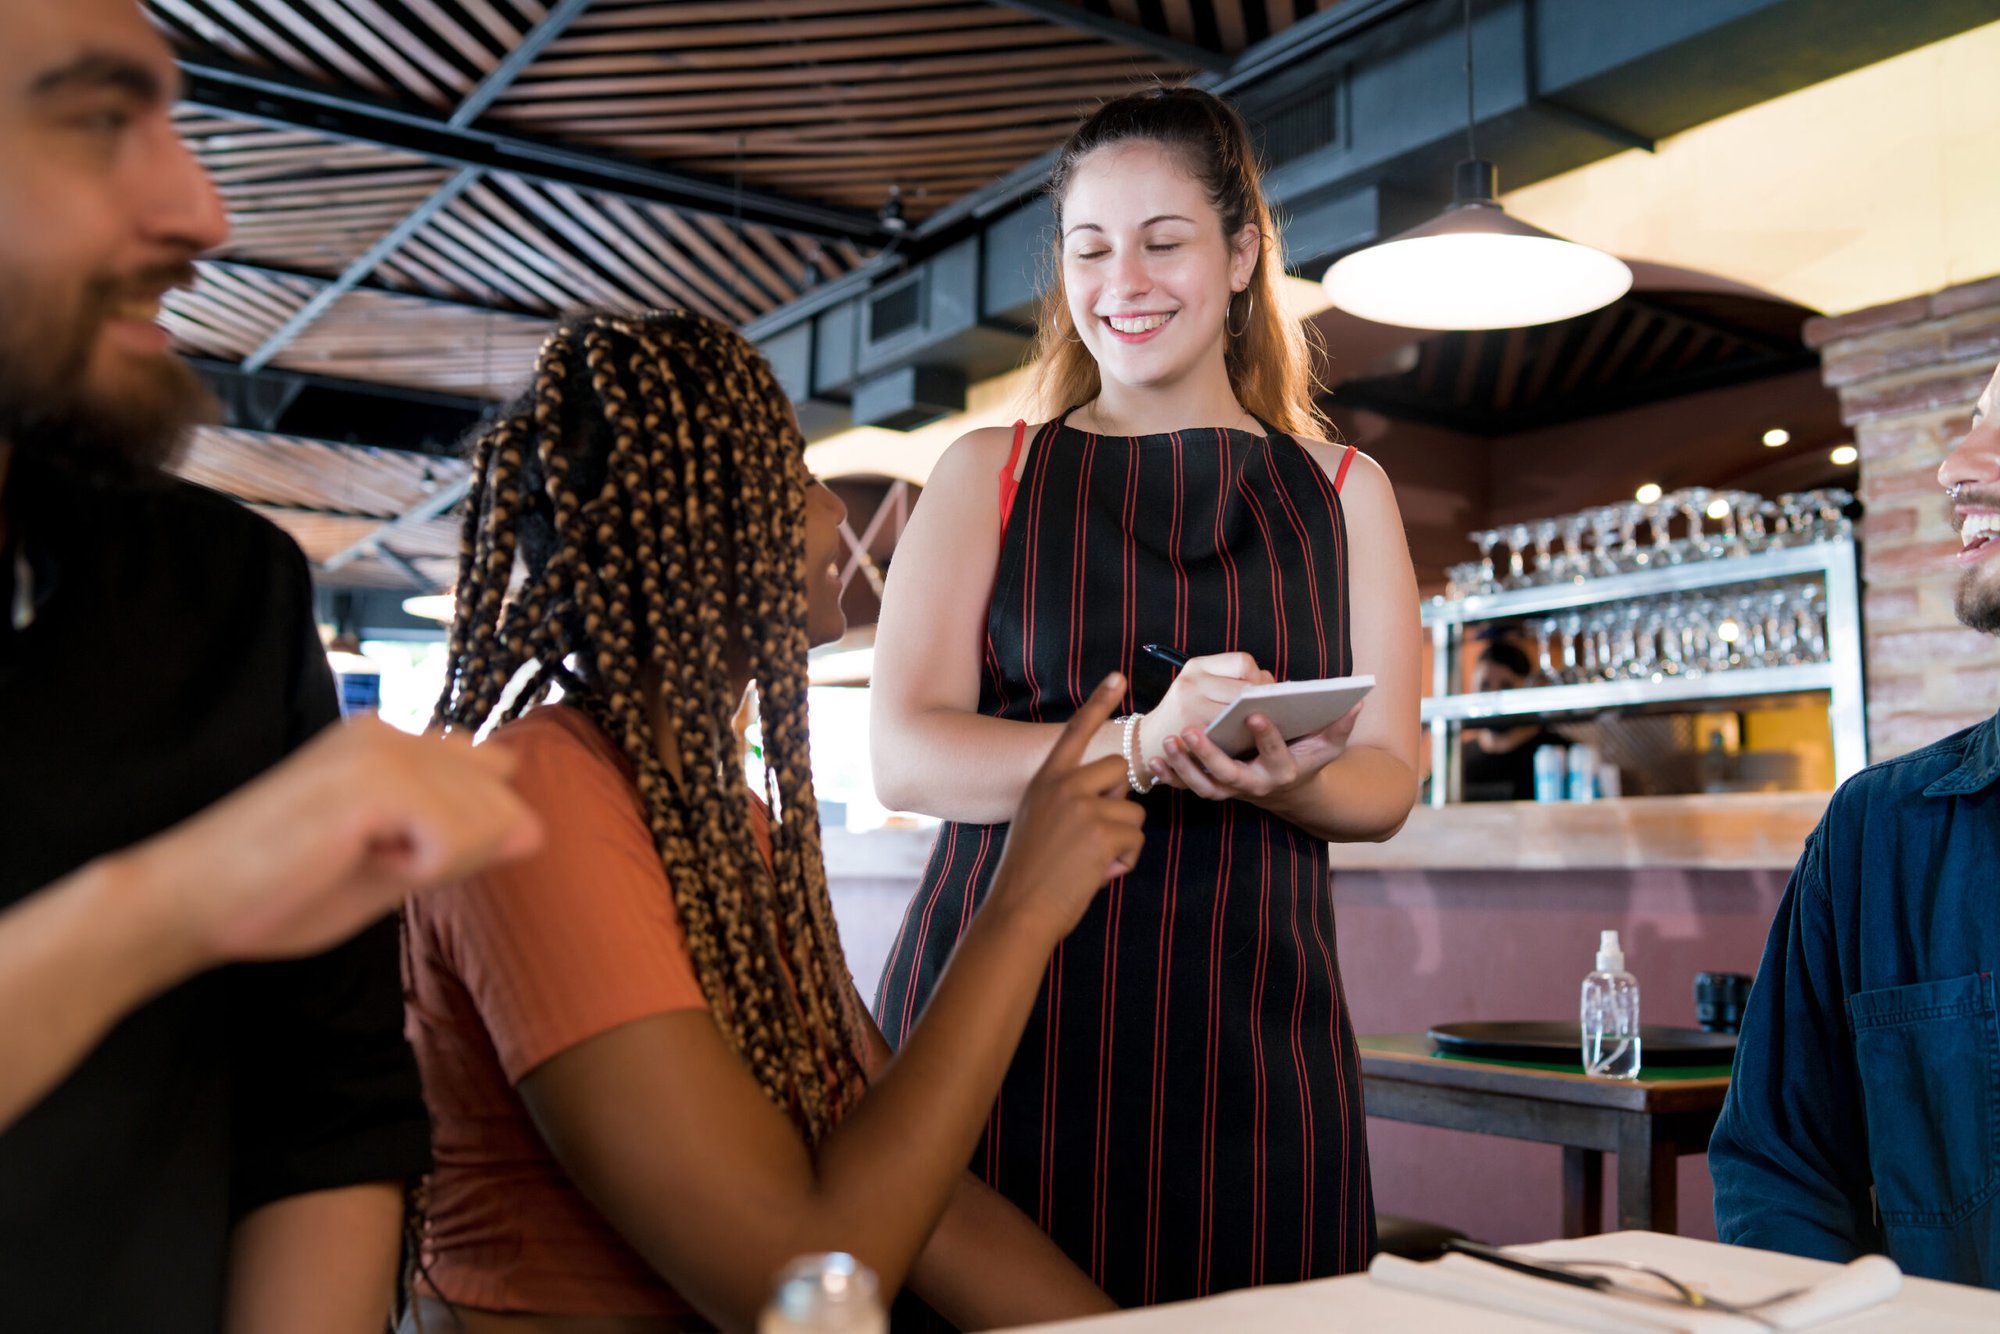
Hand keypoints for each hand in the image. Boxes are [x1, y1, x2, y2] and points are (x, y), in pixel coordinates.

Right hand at [149, 717, 542, 964]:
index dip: (462, 834)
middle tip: (367, 858)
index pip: (492, 776)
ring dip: (430, 862)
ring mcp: (385, 747)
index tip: (386, 851)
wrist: (189, 901)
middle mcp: (393, 730)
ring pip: (488, 821)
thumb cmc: (279, 891)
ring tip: (357, 856)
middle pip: (502, 803)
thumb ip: (461, 844)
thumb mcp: (391, 868)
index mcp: (392, 740)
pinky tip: (359, 858)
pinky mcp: (377, 778)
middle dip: (453, 852)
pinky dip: (418, 868)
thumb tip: (536, 830)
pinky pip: (457, 839)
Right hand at [986, 674, 1145, 938]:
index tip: (1118, 676)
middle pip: (1118, 770)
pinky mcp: (1104, 831)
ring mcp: (1084, 806)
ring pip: (1132, 812)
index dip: (1099, 703)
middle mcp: (1063, 785)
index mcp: (1045, 780)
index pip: (1075, 732)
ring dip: (1121, 840)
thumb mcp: (1036, 822)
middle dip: (1118, 801)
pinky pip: (1136, 840)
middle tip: (1095, 834)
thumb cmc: (1029, 875)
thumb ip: (1067, 802)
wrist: (1018, 911)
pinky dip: (1124, 861)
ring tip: (1089, 863)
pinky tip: (1097, 875)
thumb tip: (1110, 801)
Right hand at [1136, 652, 1270, 767]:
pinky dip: (1242, 738)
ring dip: (1258, 721)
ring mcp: (1190, 709)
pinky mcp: (1192, 736)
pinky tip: (1250, 742)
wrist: (1145, 744)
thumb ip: (1232, 680)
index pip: (1243, 662)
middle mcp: (1191, 684)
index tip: (1264, 691)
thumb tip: (1271, 683)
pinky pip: (1228, 735)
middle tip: (1275, 711)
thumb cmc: (1183, 713)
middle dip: (1264, 700)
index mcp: (1196, 666)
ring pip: (1241, 713)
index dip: (1259, 677)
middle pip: (1246, 688)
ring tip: (1263, 726)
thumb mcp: (1199, 686)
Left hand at [1148, 701, 1363, 802]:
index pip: (1275, 754)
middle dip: (1209, 756)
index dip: (1267, 736)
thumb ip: (1340, 725)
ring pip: (1205, 787)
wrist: (1290, 792)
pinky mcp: (1214, 790)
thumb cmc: (1306, 759)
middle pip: (1230, 775)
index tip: (1256, 713)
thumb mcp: (1327, 746)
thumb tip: (1357, 701)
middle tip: (1190, 731)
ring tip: (1169, 741)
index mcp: (1283, 771)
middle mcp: (1255, 786)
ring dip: (1184, 767)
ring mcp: (1232, 792)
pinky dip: (1171, 778)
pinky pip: (1189, 788)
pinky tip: (1155, 761)